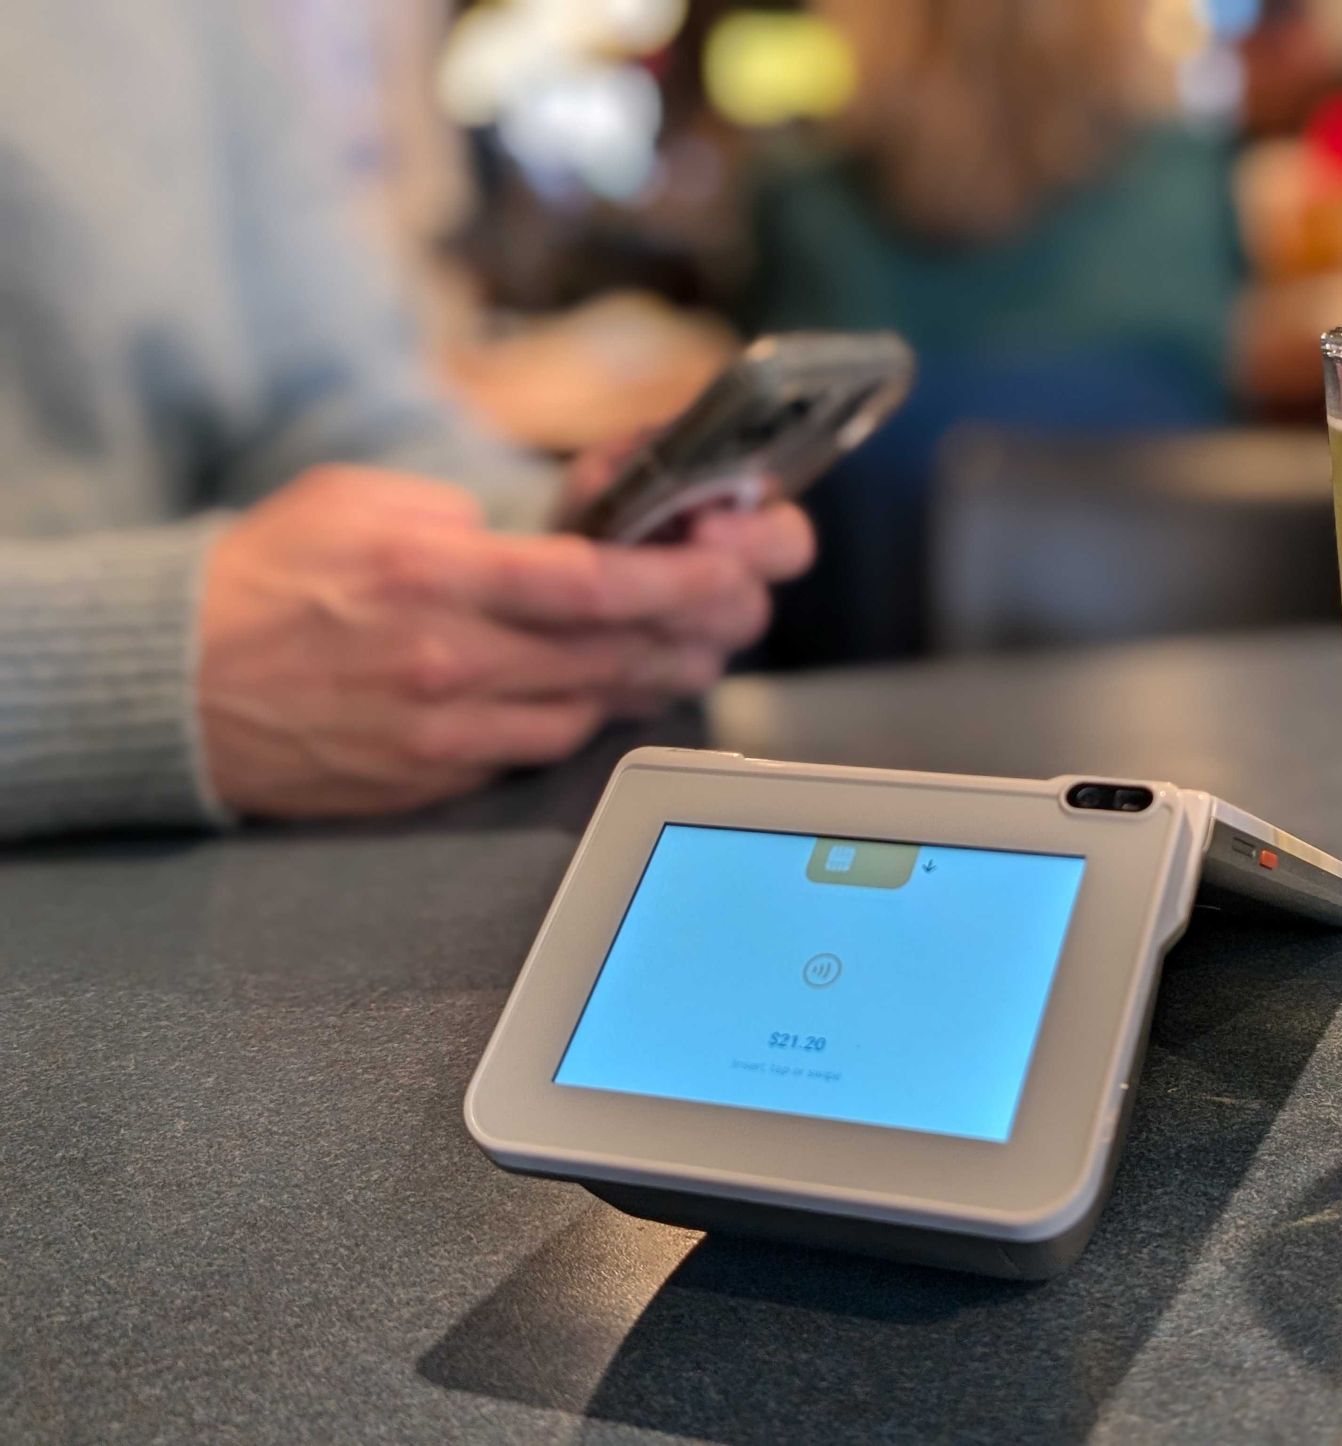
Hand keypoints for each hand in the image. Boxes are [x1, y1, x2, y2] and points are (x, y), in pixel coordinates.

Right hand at [197, 466, 812, 817]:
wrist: (166, 685)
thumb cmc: (261, 578)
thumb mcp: (352, 501)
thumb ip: (456, 516)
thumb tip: (531, 543)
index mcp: (432, 576)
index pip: (590, 582)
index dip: (677, 576)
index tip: (731, 565)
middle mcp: (447, 660)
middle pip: (610, 653)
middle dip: (692, 628)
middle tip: (743, 608)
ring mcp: (441, 730)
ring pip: (586, 708)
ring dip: (649, 678)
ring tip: (695, 646)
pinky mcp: (431, 777)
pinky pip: (534, 748)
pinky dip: (582, 718)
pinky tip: (608, 692)